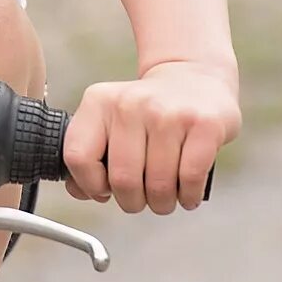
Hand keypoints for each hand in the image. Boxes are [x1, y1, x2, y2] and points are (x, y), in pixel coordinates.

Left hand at [62, 60, 240, 214]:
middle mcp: (131, 103)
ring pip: (158, 186)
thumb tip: (80, 191)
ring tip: (166, 194)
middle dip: (132, 201)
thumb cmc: (150, 113)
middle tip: (141, 198)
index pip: (78, 156)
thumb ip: (87, 154)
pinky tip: (187, 192)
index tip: (105, 188)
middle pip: (122, 180)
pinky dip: (188, 196)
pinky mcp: (204, 124)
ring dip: (162, 203)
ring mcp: (168, 113)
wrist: (196, 79)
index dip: (91, 184)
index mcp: (100, 101)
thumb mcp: (110, 120)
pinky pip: (189, 179)